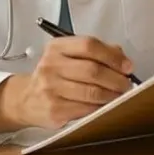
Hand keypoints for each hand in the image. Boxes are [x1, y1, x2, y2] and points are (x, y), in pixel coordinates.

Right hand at [10, 36, 134, 129]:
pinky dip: (100, 107)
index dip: (113, 56)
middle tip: (126, 84)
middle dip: (116, 79)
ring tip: (119, 95)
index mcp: (57, 47)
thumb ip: (96, 52)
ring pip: (91, 92)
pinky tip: (104, 106)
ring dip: (111, 95)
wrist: (25, 99)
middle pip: (92, 70)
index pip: (89, 45)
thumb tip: (123, 60)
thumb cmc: (54, 75)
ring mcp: (50, 88)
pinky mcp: (54, 109)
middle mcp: (51, 65)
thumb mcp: (68, 56)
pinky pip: (85, 109)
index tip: (127, 66)